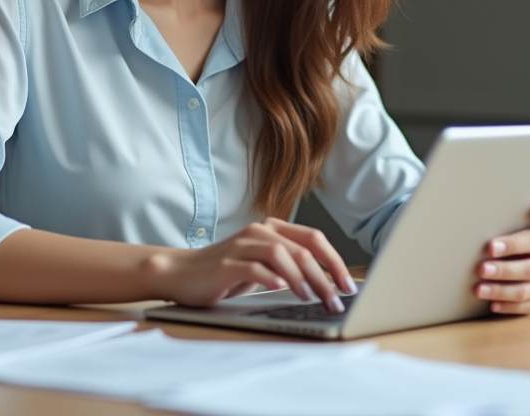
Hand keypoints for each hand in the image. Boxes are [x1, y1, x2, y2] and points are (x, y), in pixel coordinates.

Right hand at [143, 218, 357, 313]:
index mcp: (272, 228)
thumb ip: (289, 266)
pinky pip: (256, 267)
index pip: (314, 238)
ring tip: (313, 299)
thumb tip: (327, 284)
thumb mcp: (262, 266)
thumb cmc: (225, 272)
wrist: (180, 273)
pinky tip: (284, 291)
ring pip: (283, 254)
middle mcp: (259, 231)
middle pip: (304, 248)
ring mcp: (242, 244)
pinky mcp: (226, 262)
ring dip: (303, 278)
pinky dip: (274, 279)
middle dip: (326, 276)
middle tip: (337, 300)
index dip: (335, 261)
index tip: (348, 285)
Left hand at [476, 202, 529, 314]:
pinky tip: (491, 304)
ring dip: (501, 289)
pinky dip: (508, 305)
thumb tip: (472, 222)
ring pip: (527, 287)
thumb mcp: (504, 234)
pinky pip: (527, 306)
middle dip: (506, 265)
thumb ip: (500, 226)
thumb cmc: (502, 247)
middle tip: (482, 267)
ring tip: (479, 288)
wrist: (510, 271)